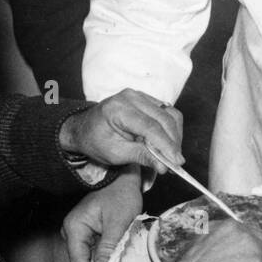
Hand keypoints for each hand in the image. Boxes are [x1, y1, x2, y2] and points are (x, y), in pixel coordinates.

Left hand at [59, 89, 182, 172]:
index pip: (151, 127)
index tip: (177, 162)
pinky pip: (166, 112)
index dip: (167, 145)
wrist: (84, 128)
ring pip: (170, 114)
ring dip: (175, 135)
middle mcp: (131, 97)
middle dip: (174, 142)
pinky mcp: (146, 99)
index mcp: (118, 109)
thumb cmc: (96, 141)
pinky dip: (171, 129)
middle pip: (164, 118)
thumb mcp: (115, 154)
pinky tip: (167, 144)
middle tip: (176, 162)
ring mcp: (140, 95)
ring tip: (172, 154)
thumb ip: (141, 157)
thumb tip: (164, 166)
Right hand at [61, 170, 144, 261]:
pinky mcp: (87, 231)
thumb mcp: (118, 222)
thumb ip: (108, 246)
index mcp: (74, 227)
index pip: (78, 259)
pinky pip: (93, 248)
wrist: (123, 178)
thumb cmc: (121, 194)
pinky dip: (103, 254)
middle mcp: (72, 230)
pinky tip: (114, 258)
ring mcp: (78, 231)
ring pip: (88, 255)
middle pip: (82, 259)